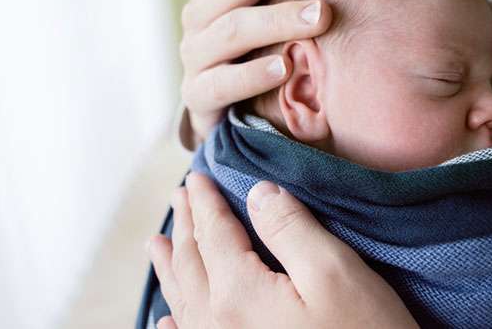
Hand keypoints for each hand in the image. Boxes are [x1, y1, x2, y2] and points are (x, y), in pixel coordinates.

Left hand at [146, 173, 418, 328]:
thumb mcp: (335, 273)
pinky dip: (174, 323)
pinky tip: (165, 320)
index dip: (206, 202)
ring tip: (156, 244)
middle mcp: (217, 325)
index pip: (214, 234)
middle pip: (192, 264)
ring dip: (170, 267)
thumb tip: (257, 193)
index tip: (195, 178)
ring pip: (183, 300)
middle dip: (186, 226)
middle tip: (179, 197)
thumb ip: (291, 229)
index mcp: (238, 294)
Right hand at [179, 0, 343, 143]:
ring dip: (280, 20)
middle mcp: (198, 11)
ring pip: (233, 29)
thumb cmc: (260, 43)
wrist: (230, 109)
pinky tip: (286, 68)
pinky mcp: (197, 96)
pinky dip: (253, 75)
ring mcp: (194, 54)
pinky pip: (221, 83)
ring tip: (323, 16)